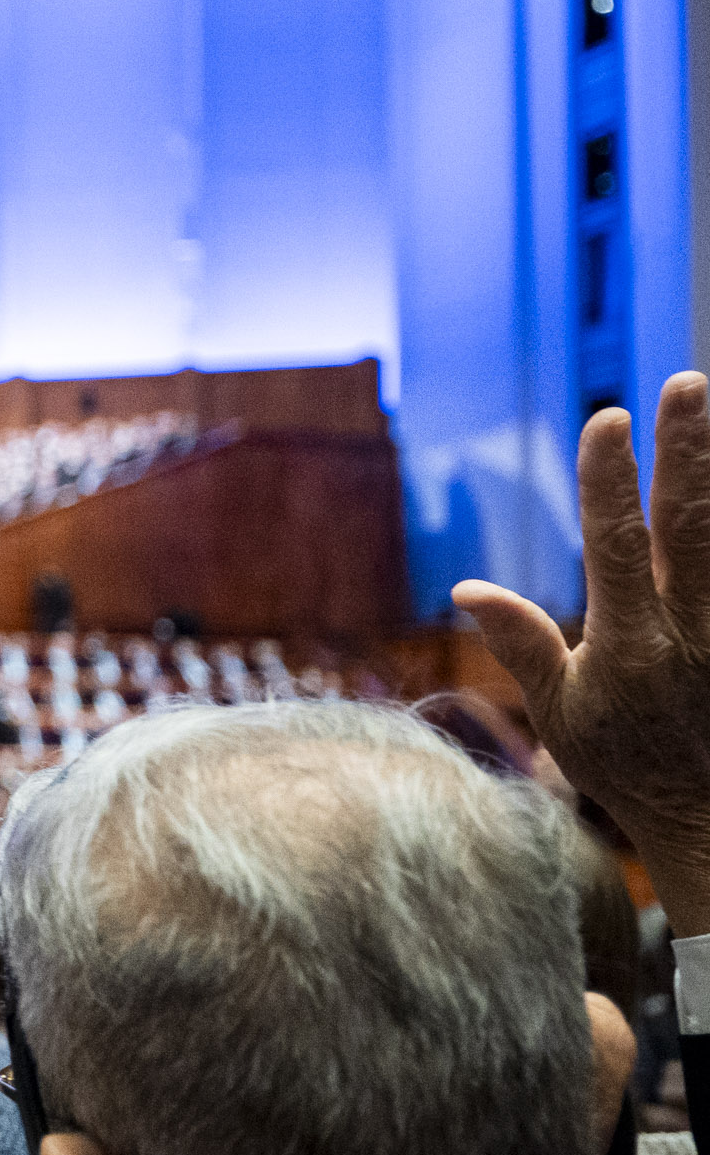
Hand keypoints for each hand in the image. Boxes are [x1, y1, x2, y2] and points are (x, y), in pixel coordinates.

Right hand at [457, 372, 709, 937]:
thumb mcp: (564, 717)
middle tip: (685, 385)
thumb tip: (469, 589)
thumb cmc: (631, 769)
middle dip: (688, 452)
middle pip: (694, 528)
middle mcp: (692, 638)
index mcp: (631, 651)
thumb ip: (526, 646)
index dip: (610, 482)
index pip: (620, 548)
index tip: (607, 419)